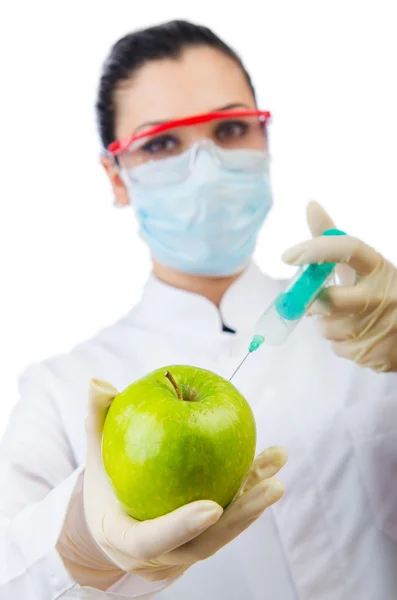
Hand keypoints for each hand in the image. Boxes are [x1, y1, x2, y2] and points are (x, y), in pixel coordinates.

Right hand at [81, 379, 285, 584]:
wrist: (118, 519)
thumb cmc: (105, 484)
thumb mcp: (96, 456)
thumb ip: (97, 422)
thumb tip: (97, 383)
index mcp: (127, 537)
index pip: (152, 540)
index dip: (181, 527)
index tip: (211, 508)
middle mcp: (162, 552)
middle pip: (205, 543)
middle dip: (241, 518)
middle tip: (271, 487)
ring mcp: (187, 546)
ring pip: (225, 532)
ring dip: (254, 503)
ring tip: (278, 473)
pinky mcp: (207, 533)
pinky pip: (233, 513)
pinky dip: (252, 489)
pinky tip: (273, 460)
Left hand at [282, 201, 396, 371]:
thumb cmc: (379, 292)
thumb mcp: (362, 265)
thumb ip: (333, 240)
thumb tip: (310, 204)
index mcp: (378, 267)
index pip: (348, 248)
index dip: (316, 249)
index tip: (288, 255)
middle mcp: (383, 293)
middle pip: (330, 300)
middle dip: (313, 304)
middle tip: (314, 303)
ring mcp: (382, 326)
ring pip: (329, 328)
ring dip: (328, 326)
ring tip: (348, 320)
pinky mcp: (376, 352)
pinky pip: (338, 349)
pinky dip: (341, 344)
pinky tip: (358, 337)